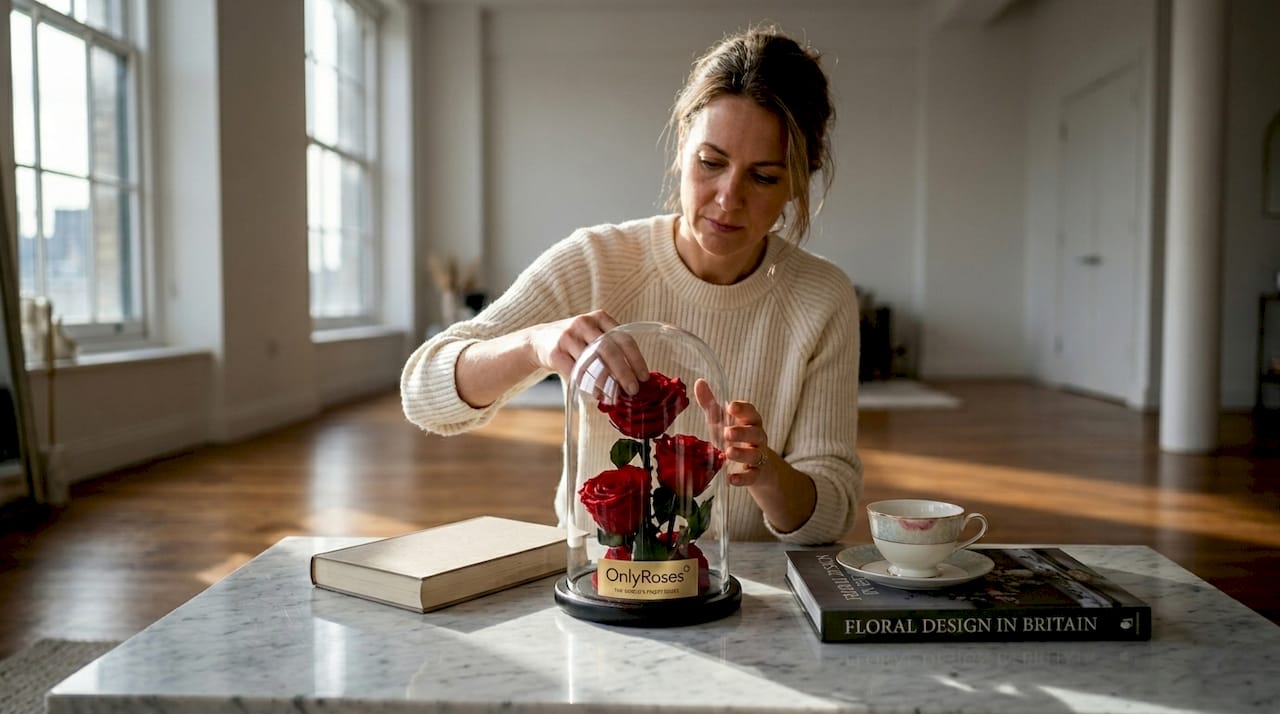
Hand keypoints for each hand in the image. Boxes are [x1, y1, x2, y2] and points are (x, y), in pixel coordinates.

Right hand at [526, 310, 648, 394]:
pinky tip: (597, 394)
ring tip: (615, 396)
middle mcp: (584, 324)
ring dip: (606, 382)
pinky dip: (588, 385)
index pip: (624, 338)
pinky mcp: (554, 352)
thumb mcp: (594, 334)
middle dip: (624, 373)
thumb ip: (612, 346)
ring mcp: (568, 337)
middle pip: (610, 350)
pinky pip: (575, 372)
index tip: (644, 377)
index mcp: (599, 317)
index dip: (636, 359)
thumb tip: (636, 376)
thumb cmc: (576, 340)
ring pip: (592, 362)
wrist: (539, 339)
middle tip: (633, 389)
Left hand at [694, 379, 769, 485]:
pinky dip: (743, 478)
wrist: (756, 467)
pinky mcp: (757, 474)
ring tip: (728, 452)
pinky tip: (731, 479)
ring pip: (755, 454)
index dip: (742, 409)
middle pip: (755, 432)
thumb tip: (699, 382)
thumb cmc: (736, 439)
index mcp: (750, 422)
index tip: (730, 406)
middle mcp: (757, 437)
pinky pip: (753, 476)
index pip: (751, 412)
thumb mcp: (722, 422)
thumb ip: (711, 404)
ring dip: (742, 453)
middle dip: (742, 432)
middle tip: (727, 433)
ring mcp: (759, 456)